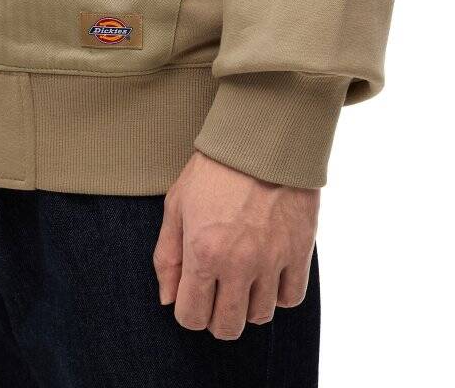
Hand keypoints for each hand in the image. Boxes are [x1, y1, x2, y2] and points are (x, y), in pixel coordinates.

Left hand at [153, 151, 319, 339]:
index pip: (191, 316)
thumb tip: (168, 300)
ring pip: (260, 316)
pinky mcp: (300, 250)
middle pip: (227, 327)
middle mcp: (238, 264)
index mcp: (202, 253)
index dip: (188, 311)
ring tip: (243, 279)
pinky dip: (279, 294)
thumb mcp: (177, 205)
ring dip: (248, 305)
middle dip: (216, 317)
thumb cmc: (214, 169)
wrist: (262, 140)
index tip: (193, 296)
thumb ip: (167, 256)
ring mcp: (273, 259)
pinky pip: (292, 297)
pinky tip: (269, 274)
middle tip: (218, 294)